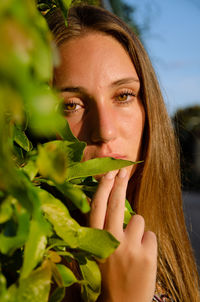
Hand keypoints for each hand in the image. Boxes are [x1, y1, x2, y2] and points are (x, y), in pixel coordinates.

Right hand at [89, 168, 156, 301]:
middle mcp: (110, 241)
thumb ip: (104, 230)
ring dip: (137, 228)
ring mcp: (129, 248)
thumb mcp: (99, 253)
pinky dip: (148, 242)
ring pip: (138, 219)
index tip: (109, 172)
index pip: (97, 208)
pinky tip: (142, 257)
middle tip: (122, 170)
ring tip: (133, 246)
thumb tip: (113, 205)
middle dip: (120, 183)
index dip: (103, 188)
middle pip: (116, 204)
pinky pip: (150, 234)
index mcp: (95, 242)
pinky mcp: (147, 255)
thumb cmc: (110, 276)